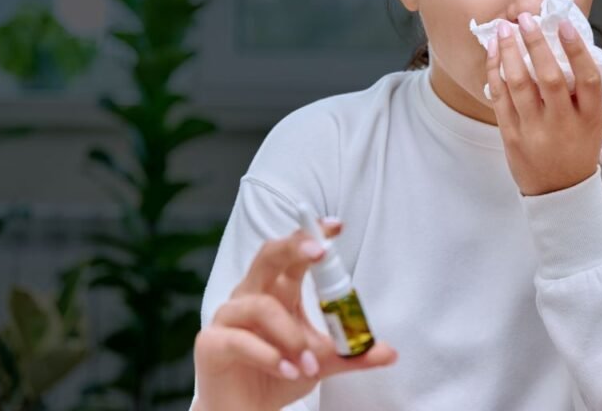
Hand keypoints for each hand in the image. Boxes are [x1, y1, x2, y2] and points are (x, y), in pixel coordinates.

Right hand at [194, 219, 397, 410]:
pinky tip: (290, 370)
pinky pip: (241, 340)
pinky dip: (271, 356)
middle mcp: (251, 295)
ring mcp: (228, 317)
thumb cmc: (280, 375)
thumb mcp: (322, 362)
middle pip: (268, 256)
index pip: (293, 254)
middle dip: (294, 248)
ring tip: (309, 363)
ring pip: (261, 306)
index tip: (335, 227)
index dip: (311, 236)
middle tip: (320, 253)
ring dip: (291, 336)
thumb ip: (352, 354)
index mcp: (278, 291)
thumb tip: (389, 352)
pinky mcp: (212, 343)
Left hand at [485, 13, 601, 195]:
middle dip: (535, 44)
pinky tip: (493, 54)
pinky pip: (500, 99)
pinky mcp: (513, 137)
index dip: (577, 50)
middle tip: (525, 19)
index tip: (564, 25)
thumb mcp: (592, 122)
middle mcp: (564, 124)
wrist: (560, 192)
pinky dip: (496, 73)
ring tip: (504, 30)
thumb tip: (560, 44)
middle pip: (549, 77)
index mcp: (591, 117)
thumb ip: (580, 91)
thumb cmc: (578, 147)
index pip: (588, 78)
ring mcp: (536, 131)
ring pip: (520, 85)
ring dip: (510, 53)